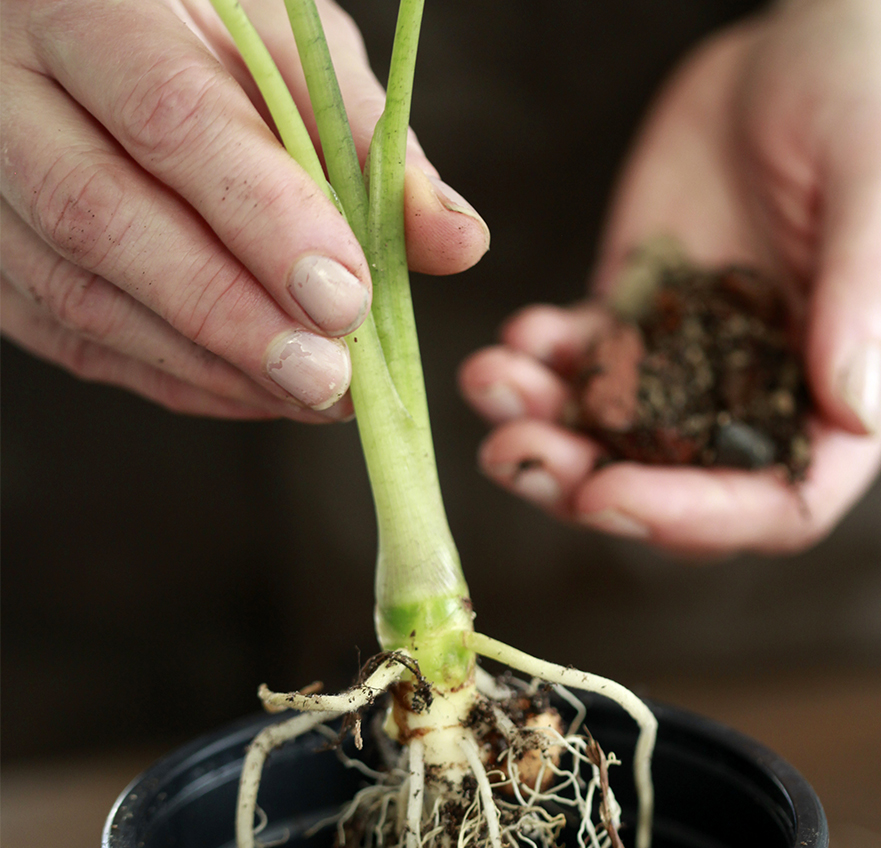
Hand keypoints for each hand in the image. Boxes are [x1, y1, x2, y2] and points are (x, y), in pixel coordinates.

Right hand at [1, 0, 488, 419]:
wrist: (79, 41)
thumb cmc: (195, 30)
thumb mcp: (286, 43)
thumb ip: (365, 138)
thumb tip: (457, 243)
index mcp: (85, 5)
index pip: (169, 115)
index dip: (262, 216)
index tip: (345, 296)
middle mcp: (8, 96)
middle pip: (105, 220)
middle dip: (230, 314)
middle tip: (327, 377)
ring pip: (84, 298)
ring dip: (213, 364)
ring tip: (314, 396)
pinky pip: (78, 341)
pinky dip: (179, 379)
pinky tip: (258, 393)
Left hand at [459, 0, 880, 553]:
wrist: (813, 39)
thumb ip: (869, 293)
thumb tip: (851, 413)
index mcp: (840, 393)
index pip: (777, 504)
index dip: (694, 517)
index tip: (608, 495)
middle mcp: (762, 396)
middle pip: (673, 487)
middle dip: (585, 482)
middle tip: (512, 452)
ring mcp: (693, 361)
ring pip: (610, 435)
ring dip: (543, 428)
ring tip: (491, 382)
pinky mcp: (640, 315)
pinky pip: (580, 362)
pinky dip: (538, 361)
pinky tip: (515, 335)